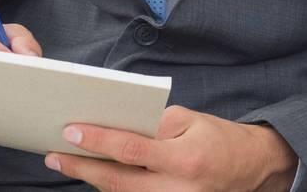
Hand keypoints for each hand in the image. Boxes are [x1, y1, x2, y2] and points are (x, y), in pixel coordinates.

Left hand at [44, 106, 297, 191]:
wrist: (252, 169)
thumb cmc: (219, 138)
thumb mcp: (191, 120)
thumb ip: (154, 125)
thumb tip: (116, 126)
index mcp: (186, 159)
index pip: (133, 150)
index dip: (99, 141)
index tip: (71, 131)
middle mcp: (179, 190)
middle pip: (119, 183)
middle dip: (82, 168)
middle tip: (54, 156)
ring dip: (92, 180)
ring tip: (67, 163)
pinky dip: (113, 189)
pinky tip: (95, 175)